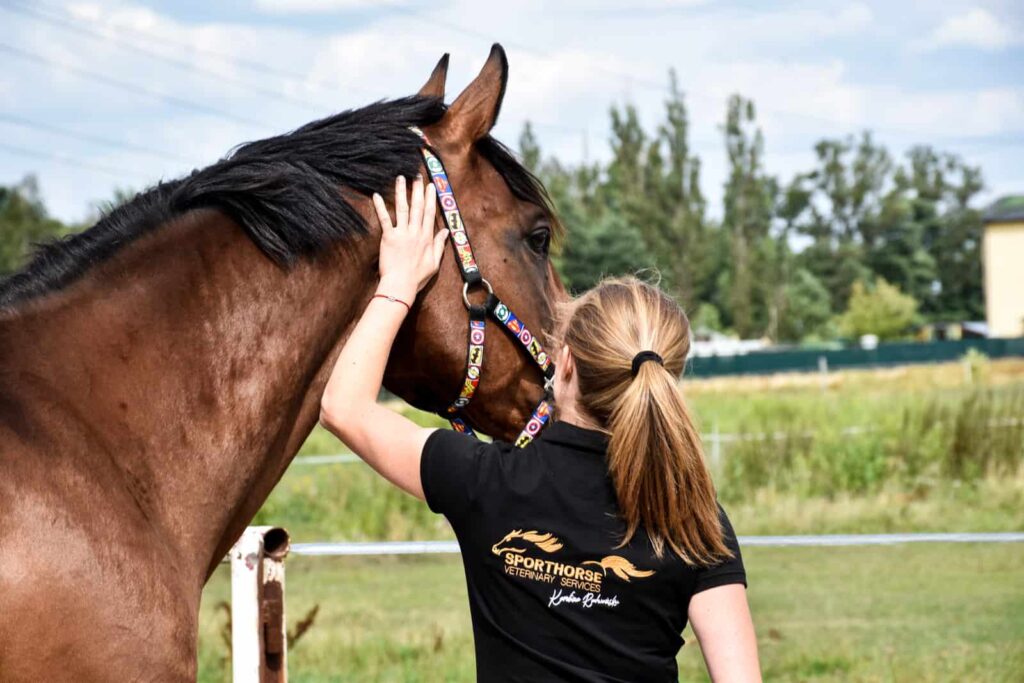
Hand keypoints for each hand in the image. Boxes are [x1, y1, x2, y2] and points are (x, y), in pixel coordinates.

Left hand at [373, 175, 447, 303]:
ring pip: (402, 208)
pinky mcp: (388, 237)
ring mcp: (402, 233)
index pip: (430, 213)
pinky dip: (380, 206)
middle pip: (417, 207)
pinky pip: (384, 219)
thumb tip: (446, 231)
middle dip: (417, 190)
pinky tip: (376, 195)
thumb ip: (439, 245)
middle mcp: (415, 232)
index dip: (430, 198)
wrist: (400, 285)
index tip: (430, 186)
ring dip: (401, 192)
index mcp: (427, 238)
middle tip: (416, 176)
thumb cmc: (417, 277)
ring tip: (400, 178)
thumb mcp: (434, 263)